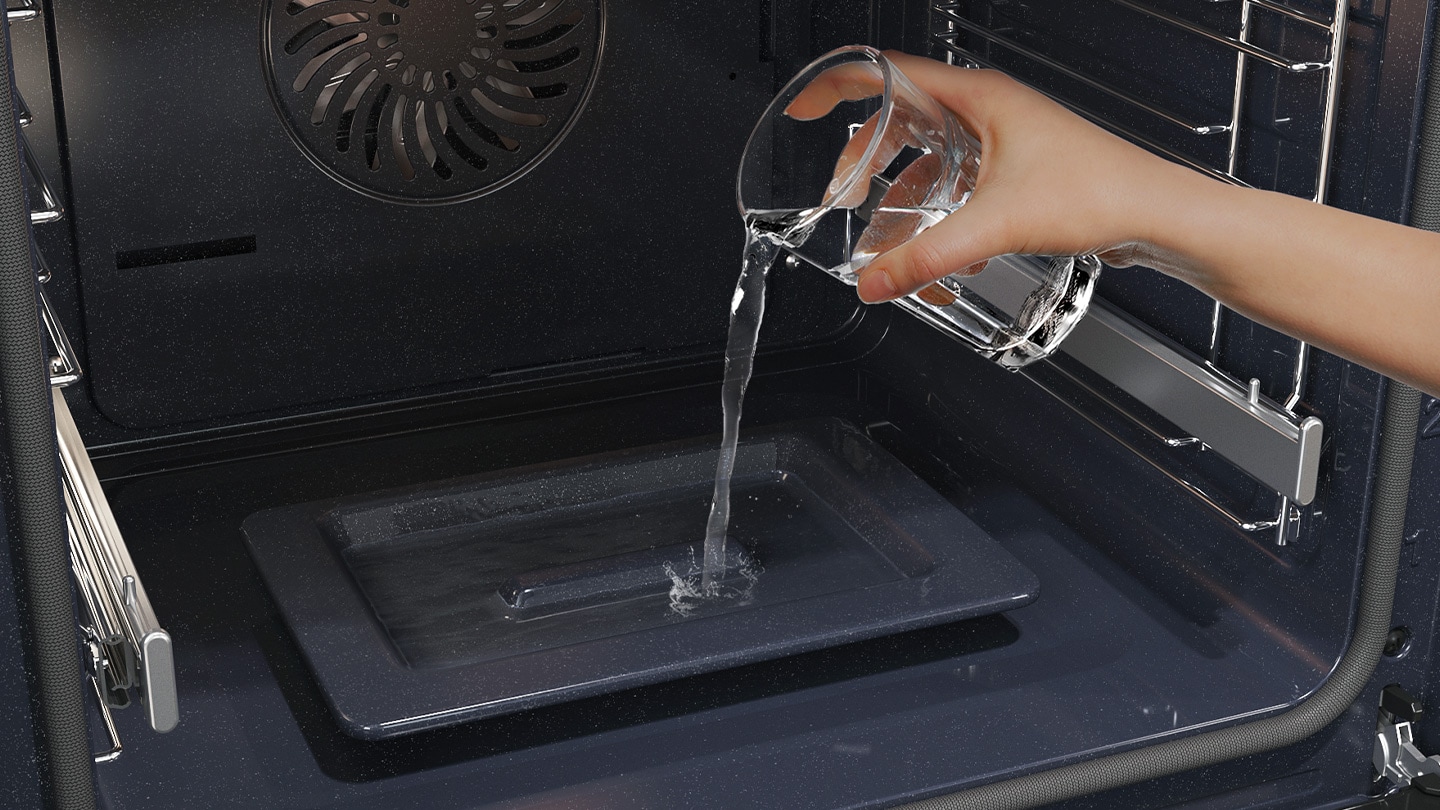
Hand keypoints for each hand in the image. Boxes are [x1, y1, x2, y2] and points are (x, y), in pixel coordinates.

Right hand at [791, 52, 1200, 302]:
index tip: (803, 105)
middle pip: (900, 120)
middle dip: (864, 158)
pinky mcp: (1015, 172)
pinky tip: (929, 244)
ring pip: (928, 156)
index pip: (887, 74)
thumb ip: (927, 255)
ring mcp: (1002, 141)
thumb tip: (875, 281)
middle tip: (840, 191)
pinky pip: (955, 182)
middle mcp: (987, 112)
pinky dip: (932, 209)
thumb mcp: (997, 224)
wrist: (1156, 214)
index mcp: (978, 97)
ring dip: (898, 192)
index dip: (838, 86)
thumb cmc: (1101, 192)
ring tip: (879, 231)